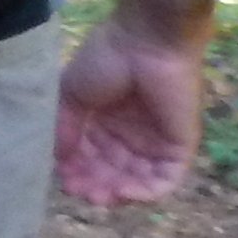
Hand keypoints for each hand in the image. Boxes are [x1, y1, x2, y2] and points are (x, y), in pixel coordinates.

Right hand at [55, 10, 206, 204]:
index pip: (90, 158)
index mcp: (106, 122)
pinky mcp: (178, 147)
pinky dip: (144, 193)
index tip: (62, 179)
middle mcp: (130, 136)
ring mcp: (155, 143)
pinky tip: (121, 191)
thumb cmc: (106, 60)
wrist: (145, 42)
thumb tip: (58, 161)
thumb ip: (65, 129)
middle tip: (78, 191)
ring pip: (136, 181)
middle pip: (112, 173)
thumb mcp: (71, 94)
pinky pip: (164, 180)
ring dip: (116, 194)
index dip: (76, 171)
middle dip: (94, 186)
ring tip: (97, 195)